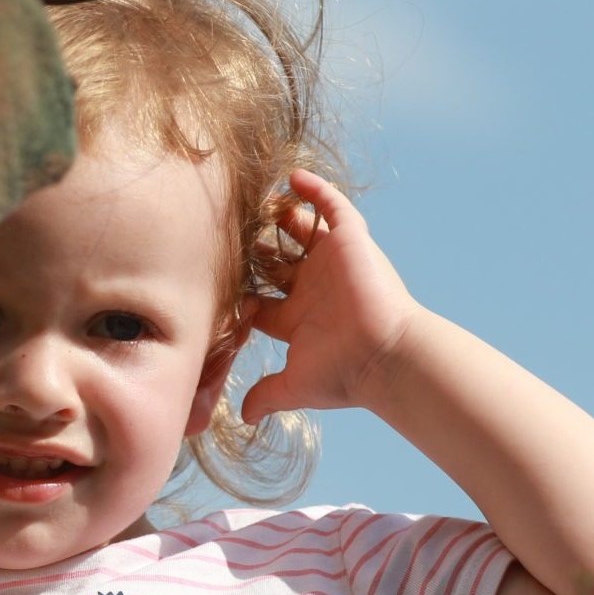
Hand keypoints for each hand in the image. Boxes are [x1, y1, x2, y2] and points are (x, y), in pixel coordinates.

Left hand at [240, 171, 422, 422]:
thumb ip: (266, 396)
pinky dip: (316, 190)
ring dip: (279, 215)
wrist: (383, 356)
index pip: (259, 299)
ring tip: (254, 200)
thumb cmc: (342, 372)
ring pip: (301, 230)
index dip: (236, 290)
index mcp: (295, 318)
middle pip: (276, 260)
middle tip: (226, 232)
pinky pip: (333, 207)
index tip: (209, 280)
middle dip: (253, 247)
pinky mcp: (351, 242)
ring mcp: (331, 263)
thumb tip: (244, 417)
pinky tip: (293, 177)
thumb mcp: (294, 386)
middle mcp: (311, 288)